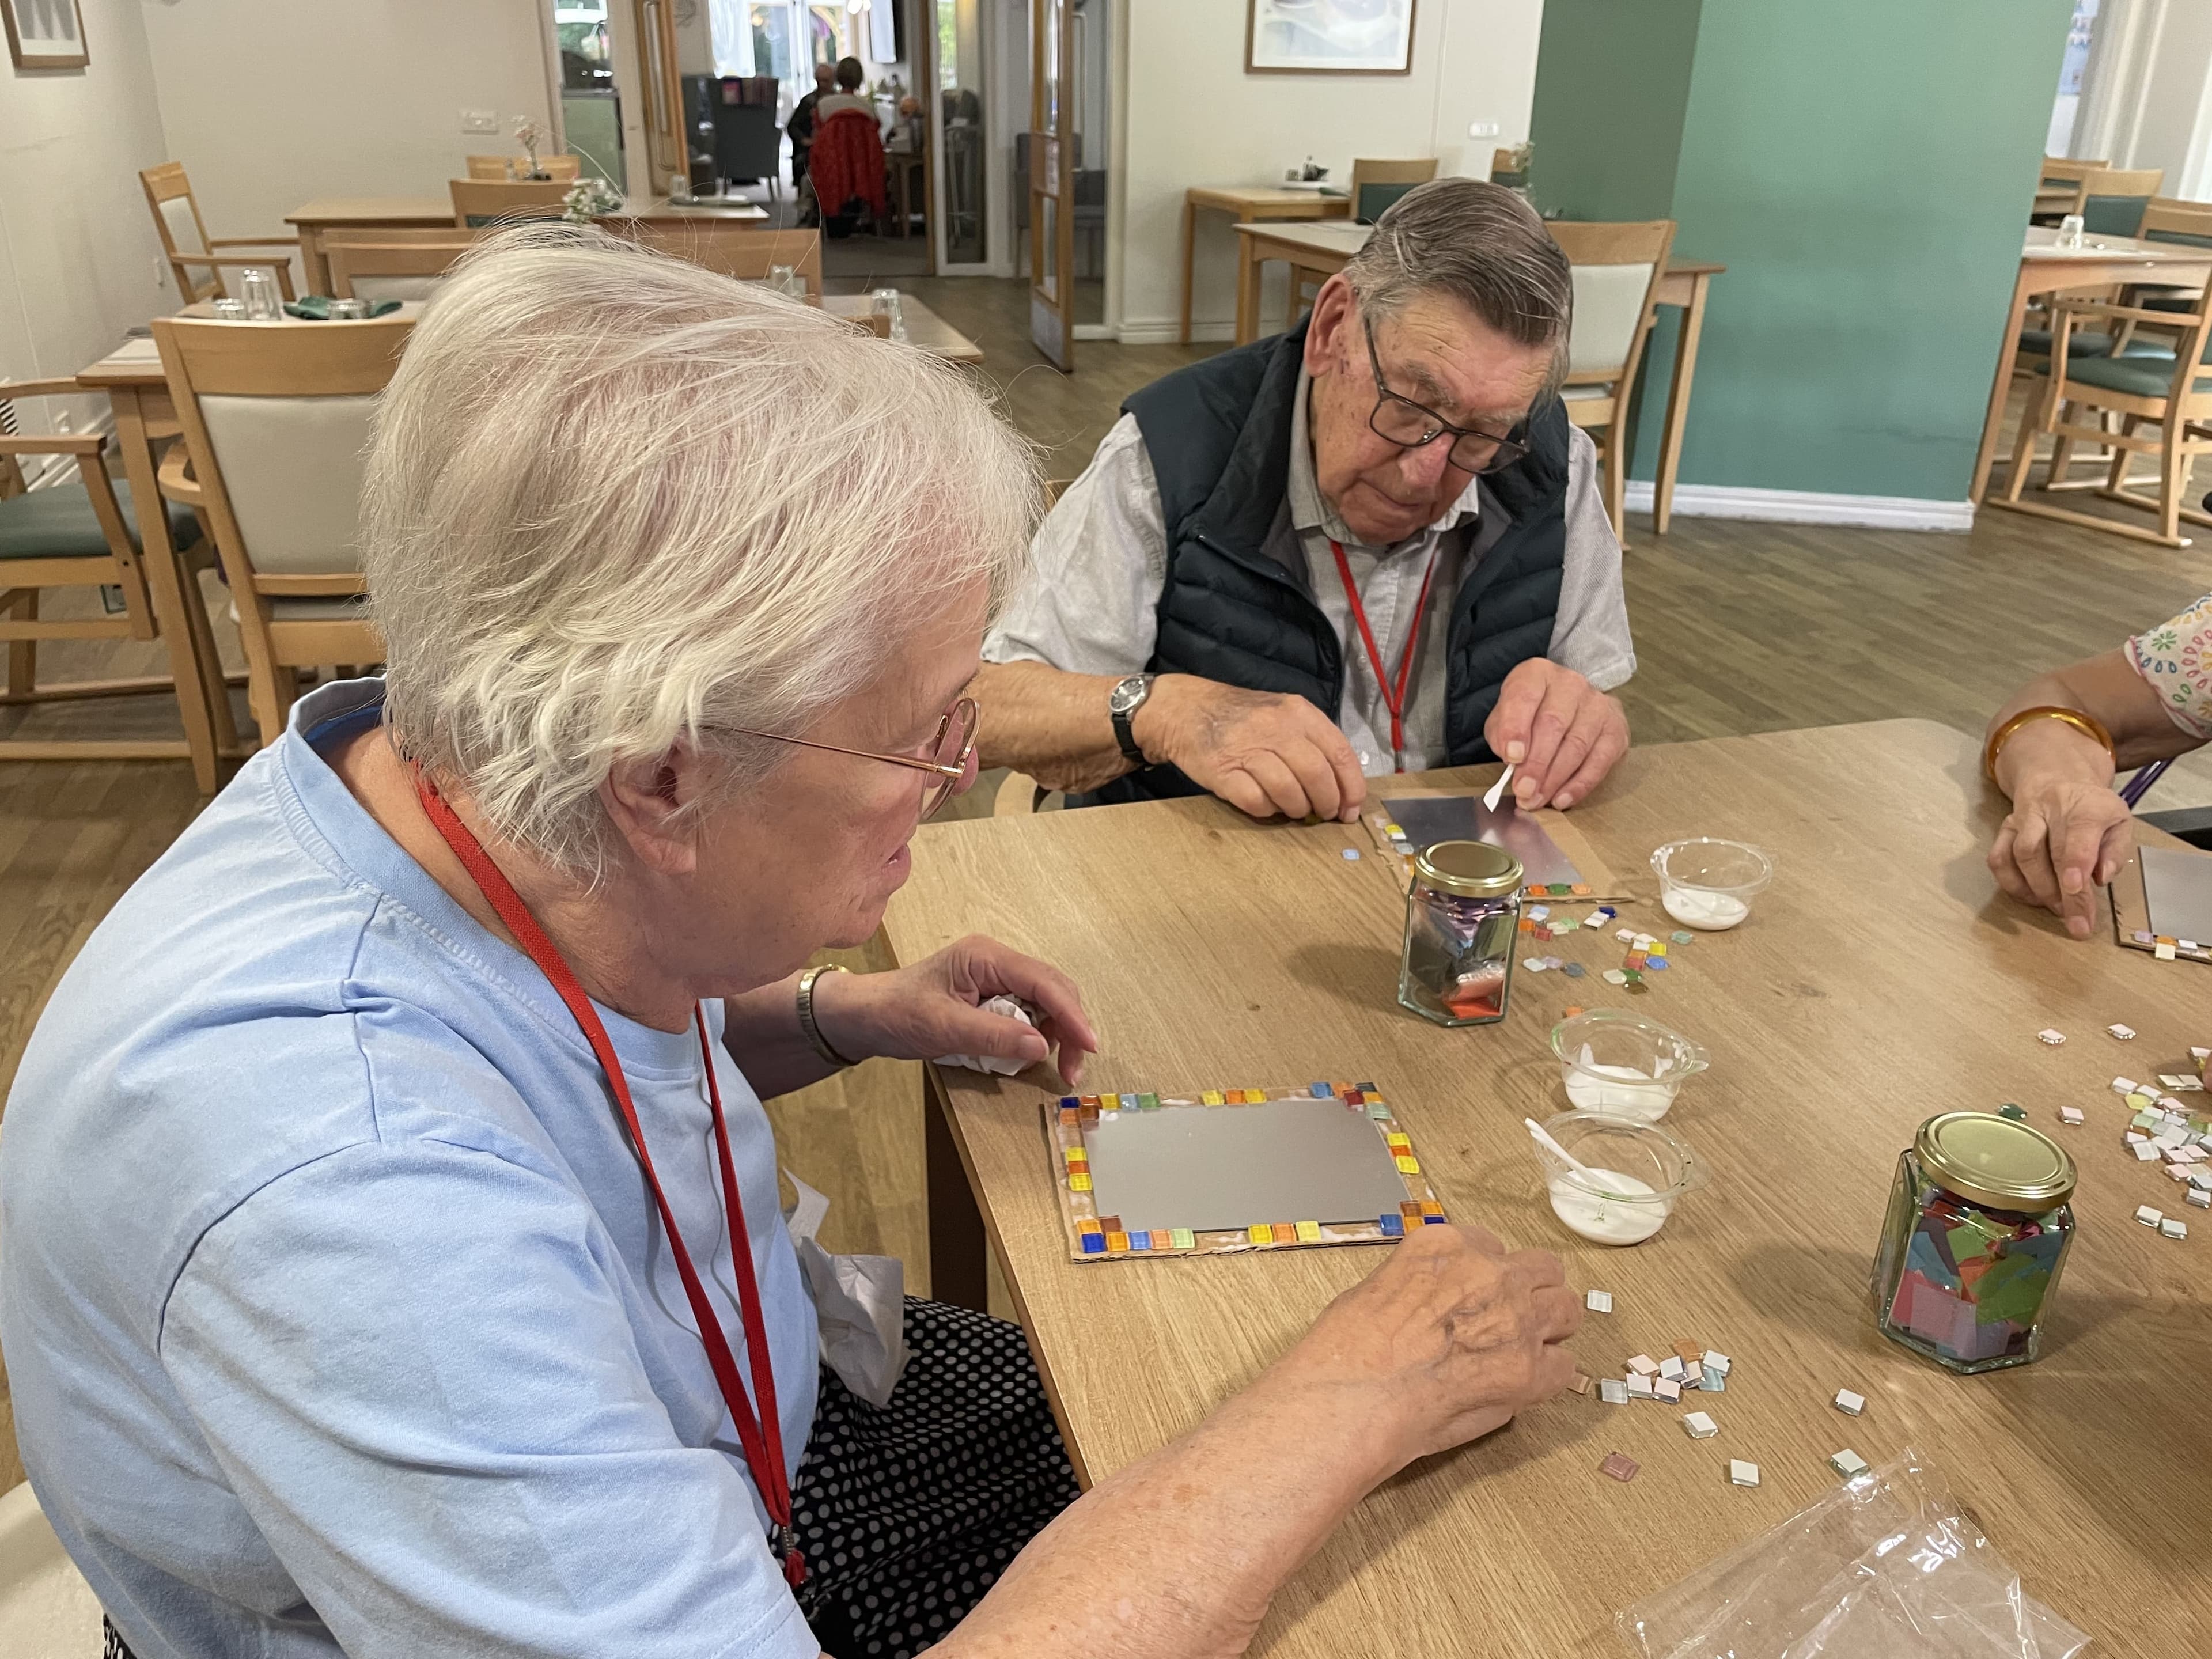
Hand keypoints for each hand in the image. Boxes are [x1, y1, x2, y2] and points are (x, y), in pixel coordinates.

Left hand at [814, 935, 1098, 1085]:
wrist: (864, 1016)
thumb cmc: (896, 1013)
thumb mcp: (943, 1028)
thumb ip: (994, 1036)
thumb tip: (1041, 1047)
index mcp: (986, 957)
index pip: (1043, 981)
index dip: (1071, 1014)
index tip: (1088, 1044)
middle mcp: (996, 961)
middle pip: (1052, 989)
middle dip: (1068, 1027)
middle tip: (1071, 1068)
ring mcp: (995, 977)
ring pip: (1044, 1002)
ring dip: (1054, 1033)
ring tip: (1053, 1065)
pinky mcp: (991, 996)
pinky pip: (1027, 1012)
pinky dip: (1035, 1035)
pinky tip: (1029, 1054)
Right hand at [1134, 674, 1367, 822]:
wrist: (1186, 710)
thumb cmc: (1241, 718)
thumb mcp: (1282, 714)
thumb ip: (1312, 743)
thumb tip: (1341, 788)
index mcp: (1298, 713)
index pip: (1339, 753)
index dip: (1351, 788)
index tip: (1351, 808)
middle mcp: (1276, 728)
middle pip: (1317, 775)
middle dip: (1327, 803)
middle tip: (1323, 814)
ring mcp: (1248, 749)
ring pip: (1289, 792)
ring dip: (1297, 809)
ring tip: (1293, 809)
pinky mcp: (1223, 772)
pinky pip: (1256, 802)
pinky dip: (1266, 811)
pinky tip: (1265, 805)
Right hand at [1274, 1222, 1579, 1465]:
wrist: (1352, 1398)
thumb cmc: (1347, 1353)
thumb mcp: (1375, 1292)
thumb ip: (1423, 1290)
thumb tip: (1441, 1311)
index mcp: (1444, 1247)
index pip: (1490, 1245)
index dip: (1487, 1274)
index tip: (1480, 1295)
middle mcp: (1487, 1273)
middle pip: (1541, 1268)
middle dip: (1531, 1292)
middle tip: (1514, 1319)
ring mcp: (1514, 1318)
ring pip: (1567, 1307)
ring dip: (1551, 1327)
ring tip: (1527, 1350)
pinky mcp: (1529, 1367)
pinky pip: (1563, 1366)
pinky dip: (1546, 1378)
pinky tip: (1521, 1388)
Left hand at [1484, 661, 1628, 809]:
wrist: (1565, 706)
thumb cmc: (1529, 716)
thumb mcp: (1504, 718)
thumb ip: (1502, 735)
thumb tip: (1513, 759)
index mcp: (1537, 674)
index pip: (1525, 696)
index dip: (1516, 728)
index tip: (1511, 757)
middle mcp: (1571, 684)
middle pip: (1554, 724)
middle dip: (1537, 763)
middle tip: (1523, 790)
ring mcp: (1598, 704)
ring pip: (1578, 745)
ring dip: (1555, 779)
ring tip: (1537, 799)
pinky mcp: (1616, 728)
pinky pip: (1600, 760)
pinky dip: (1580, 784)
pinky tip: (1562, 799)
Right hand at [1988, 720, 2130, 938]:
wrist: (2056, 777)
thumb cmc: (2092, 808)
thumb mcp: (2120, 821)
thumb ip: (2116, 850)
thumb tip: (2101, 877)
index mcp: (2086, 807)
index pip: (2077, 838)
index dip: (2075, 865)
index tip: (2076, 890)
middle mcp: (2051, 809)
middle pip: (2049, 853)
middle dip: (2061, 893)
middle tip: (2075, 922)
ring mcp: (2023, 819)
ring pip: (2020, 855)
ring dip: (2037, 888)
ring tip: (2056, 907)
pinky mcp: (2004, 829)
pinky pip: (1998, 858)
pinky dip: (2011, 883)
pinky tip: (2031, 896)